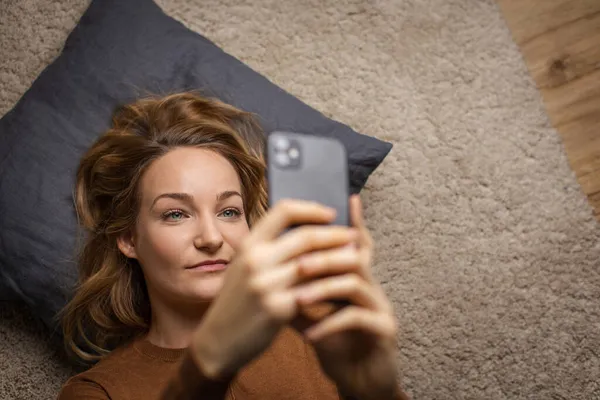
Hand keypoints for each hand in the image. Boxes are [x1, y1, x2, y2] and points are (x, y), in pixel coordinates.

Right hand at [190, 199, 357, 378]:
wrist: (218, 342)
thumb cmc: (237, 302)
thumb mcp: (243, 267)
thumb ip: (269, 249)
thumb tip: (308, 231)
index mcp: (248, 244)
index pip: (284, 211)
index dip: (312, 209)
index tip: (331, 213)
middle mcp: (255, 260)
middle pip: (305, 236)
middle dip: (336, 235)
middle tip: (355, 236)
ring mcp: (265, 284)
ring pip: (315, 263)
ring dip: (340, 259)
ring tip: (357, 258)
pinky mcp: (277, 308)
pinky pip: (313, 291)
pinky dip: (331, 286)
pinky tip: (343, 285)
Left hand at [292, 195, 401, 399]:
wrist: (358, 381)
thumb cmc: (336, 345)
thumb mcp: (313, 316)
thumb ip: (299, 293)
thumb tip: (271, 274)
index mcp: (355, 279)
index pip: (354, 244)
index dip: (353, 221)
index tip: (348, 198)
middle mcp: (372, 287)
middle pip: (354, 257)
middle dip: (324, 257)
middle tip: (298, 264)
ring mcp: (381, 307)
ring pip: (356, 283)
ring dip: (324, 288)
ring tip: (298, 298)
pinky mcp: (384, 330)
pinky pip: (357, 319)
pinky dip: (330, 324)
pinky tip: (311, 334)